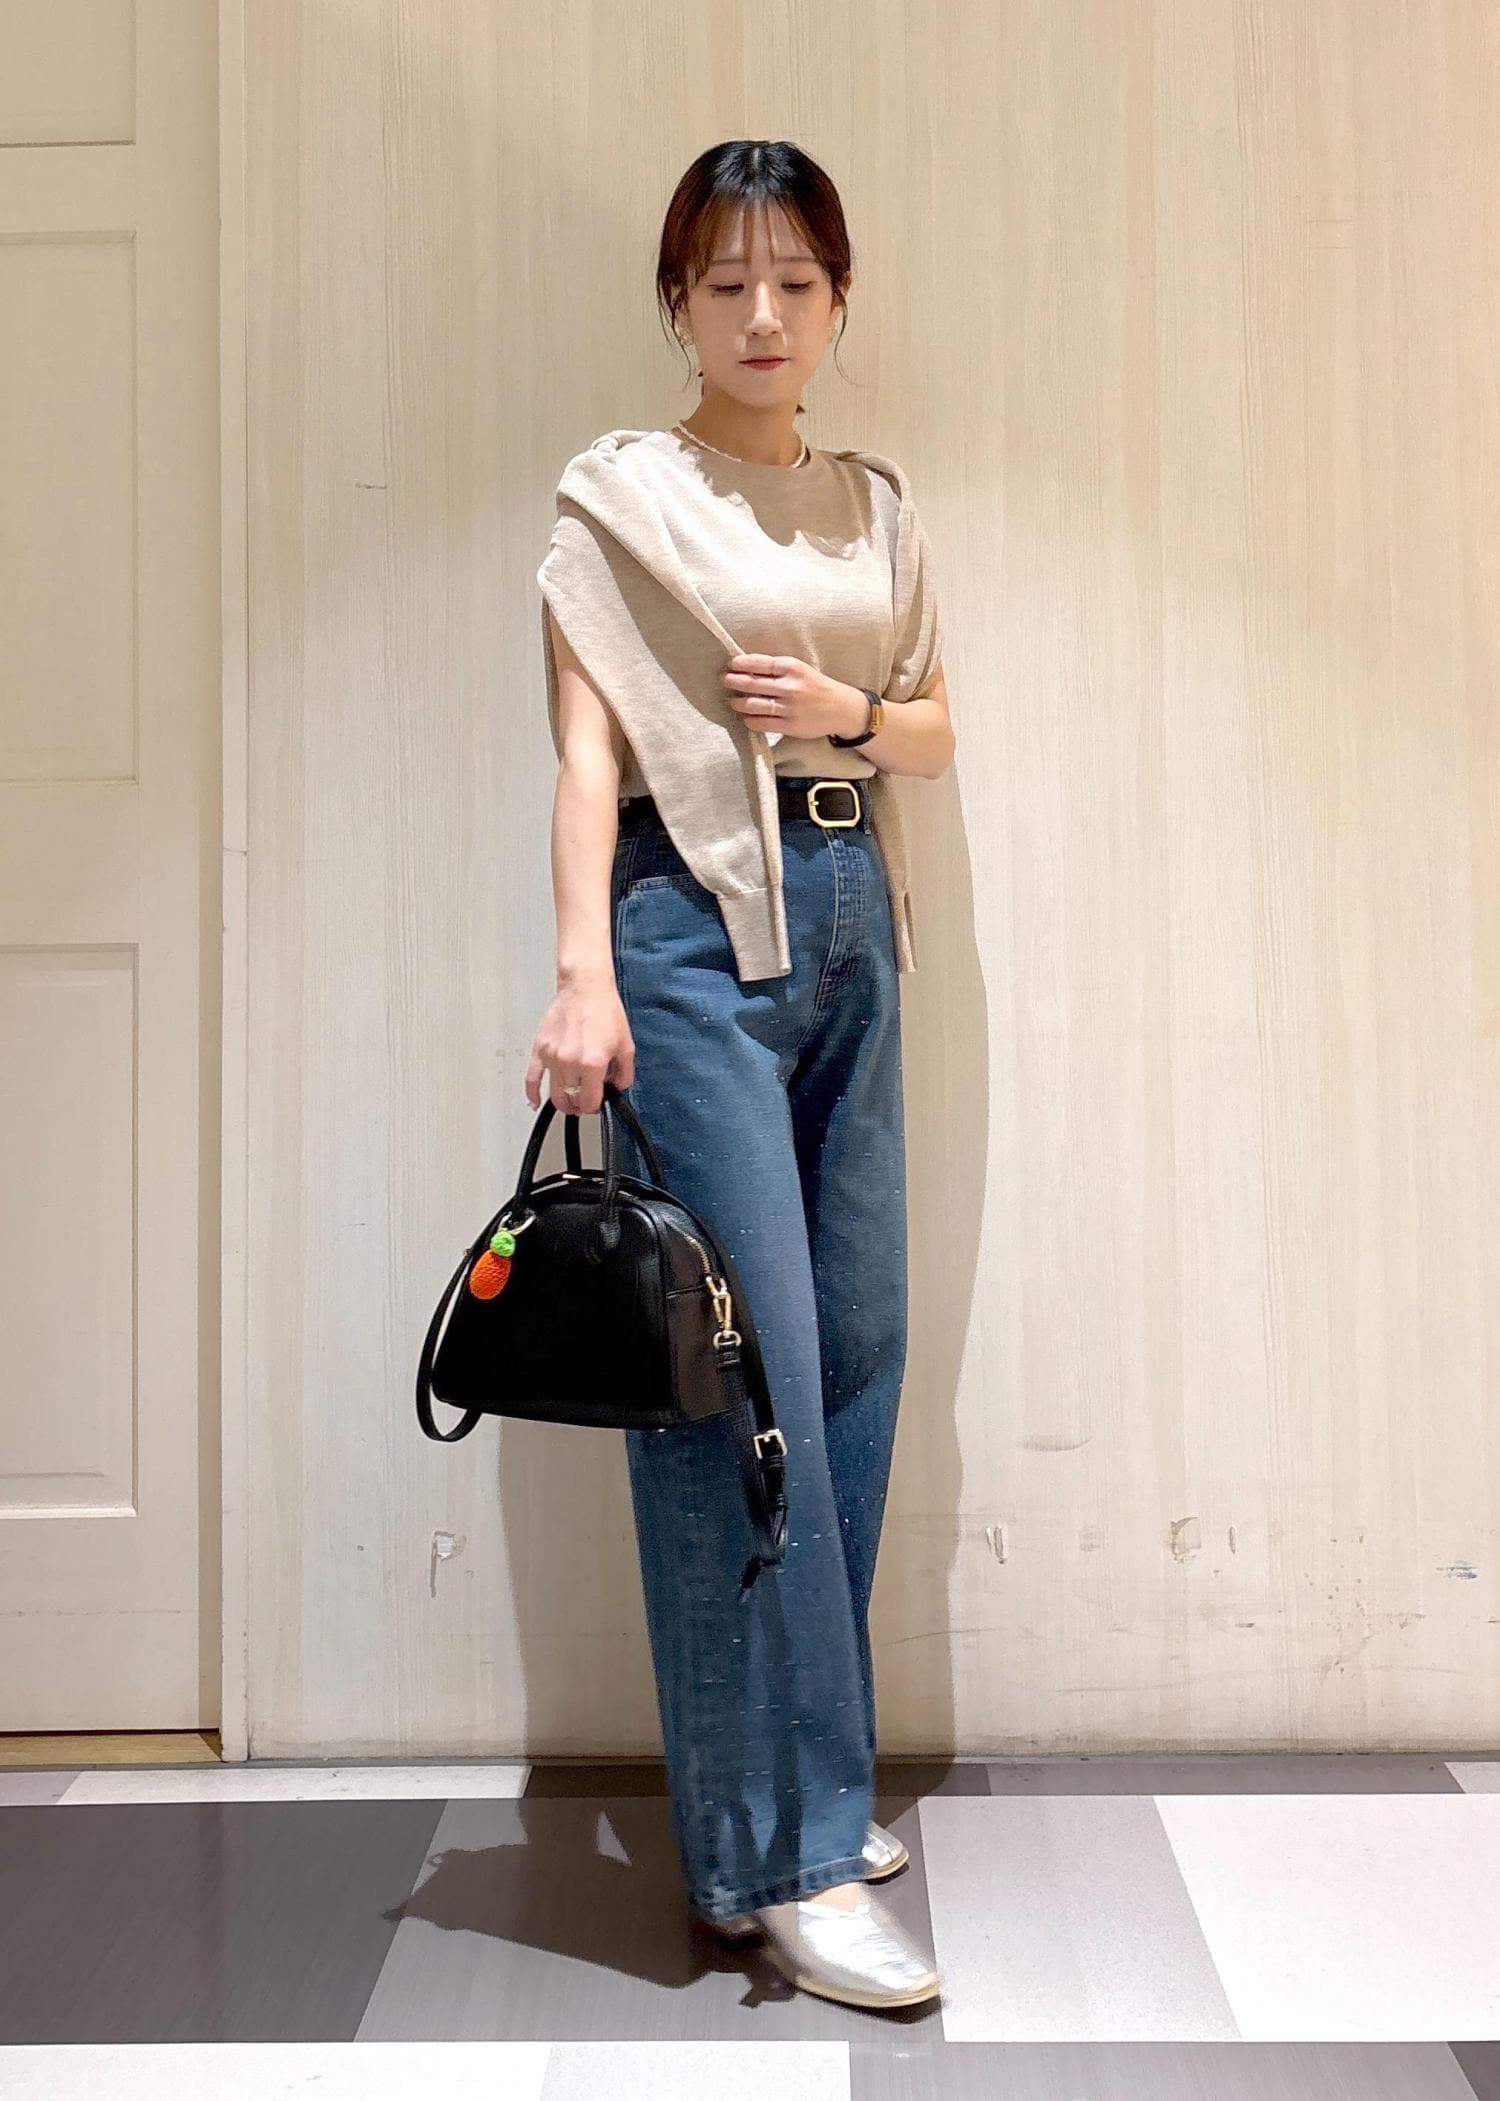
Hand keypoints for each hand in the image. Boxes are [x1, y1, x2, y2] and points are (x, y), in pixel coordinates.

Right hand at [524, 980, 634, 1113]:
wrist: (585, 988)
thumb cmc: (604, 1011)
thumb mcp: (626, 1045)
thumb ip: (625, 1073)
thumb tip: (618, 1088)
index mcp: (592, 1063)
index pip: (590, 1101)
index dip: (595, 1107)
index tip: (597, 1104)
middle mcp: (570, 1062)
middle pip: (571, 1100)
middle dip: (580, 1106)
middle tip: (584, 1102)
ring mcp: (552, 1057)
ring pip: (554, 1094)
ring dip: (563, 1102)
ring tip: (570, 1100)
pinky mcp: (540, 1049)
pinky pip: (531, 1078)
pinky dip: (532, 1094)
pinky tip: (536, 1102)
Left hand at [721, 654, 865, 740]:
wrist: (842, 709)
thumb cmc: (817, 687)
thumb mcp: (800, 671)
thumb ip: (777, 670)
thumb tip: (747, 670)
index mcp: (793, 668)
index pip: (760, 663)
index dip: (741, 664)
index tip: (731, 664)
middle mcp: (790, 687)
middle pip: (752, 684)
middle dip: (734, 682)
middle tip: (724, 680)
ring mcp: (789, 708)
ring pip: (754, 705)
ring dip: (738, 703)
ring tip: (731, 701)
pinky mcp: (790, 726)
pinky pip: (762, 723)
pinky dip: (749, 720)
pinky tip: (745, 717)